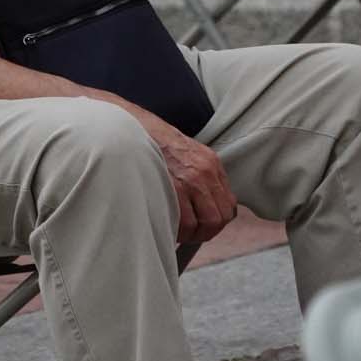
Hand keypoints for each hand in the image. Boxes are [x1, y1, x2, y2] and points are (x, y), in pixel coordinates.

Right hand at [124, 101, 236, 242]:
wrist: (131, 127)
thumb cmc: (153, 142)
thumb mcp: (185, 152)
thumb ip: (200, 174)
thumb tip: (204, 205)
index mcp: (211, 163)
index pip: (229, 205)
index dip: (216, 221)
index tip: (203, 225)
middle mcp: (204, 172)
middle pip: (219, 218)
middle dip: (205, 232)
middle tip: (190, 233)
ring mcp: (190, 180)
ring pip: (204, 224)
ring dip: (190, 234)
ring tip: (177, 231)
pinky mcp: (173, 188)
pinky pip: (185, 222)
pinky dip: (178, 231)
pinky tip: (166, 225)